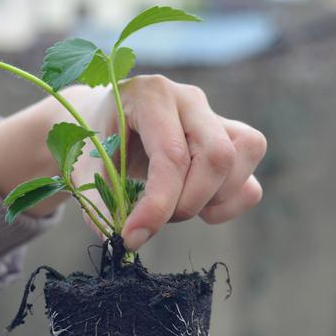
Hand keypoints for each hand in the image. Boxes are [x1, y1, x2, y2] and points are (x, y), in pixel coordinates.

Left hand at [0, 75, 265, 250]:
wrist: (108, 121)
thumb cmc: (96, 140)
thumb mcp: (84, 165)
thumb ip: (97, 199)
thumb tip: (113, 240)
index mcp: (151, 96)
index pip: (171, 155)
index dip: (157, 205)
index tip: (132, 237)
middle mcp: (190, 100)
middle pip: (218, 155)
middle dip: (189, 202)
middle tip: (158, 219)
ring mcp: (216, 117)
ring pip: (244, 158)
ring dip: (213, 200)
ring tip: (176, 208)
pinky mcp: (231, 140)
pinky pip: (251, 178)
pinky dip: (229, 204)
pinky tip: (200, 207)